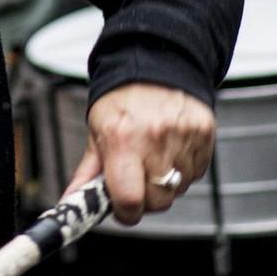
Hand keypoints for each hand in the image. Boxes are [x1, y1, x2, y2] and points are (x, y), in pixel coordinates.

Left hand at [64, 82, 215, 224]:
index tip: (121, 208)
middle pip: (158, 201)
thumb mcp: (97, 132)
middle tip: (137, 179)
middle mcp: (156, 139)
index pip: (129, 199)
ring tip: (154, 156)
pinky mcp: (204, 133)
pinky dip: (184, 169)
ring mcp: (184, 136)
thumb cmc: (121, 100)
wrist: (154, 62)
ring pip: (179, 189)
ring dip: (166, 183)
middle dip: (146, 199)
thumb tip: (72, 203)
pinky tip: (172, 148)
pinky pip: (196, 172)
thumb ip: (88, 173)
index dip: (125, 212)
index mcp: (123, 140)